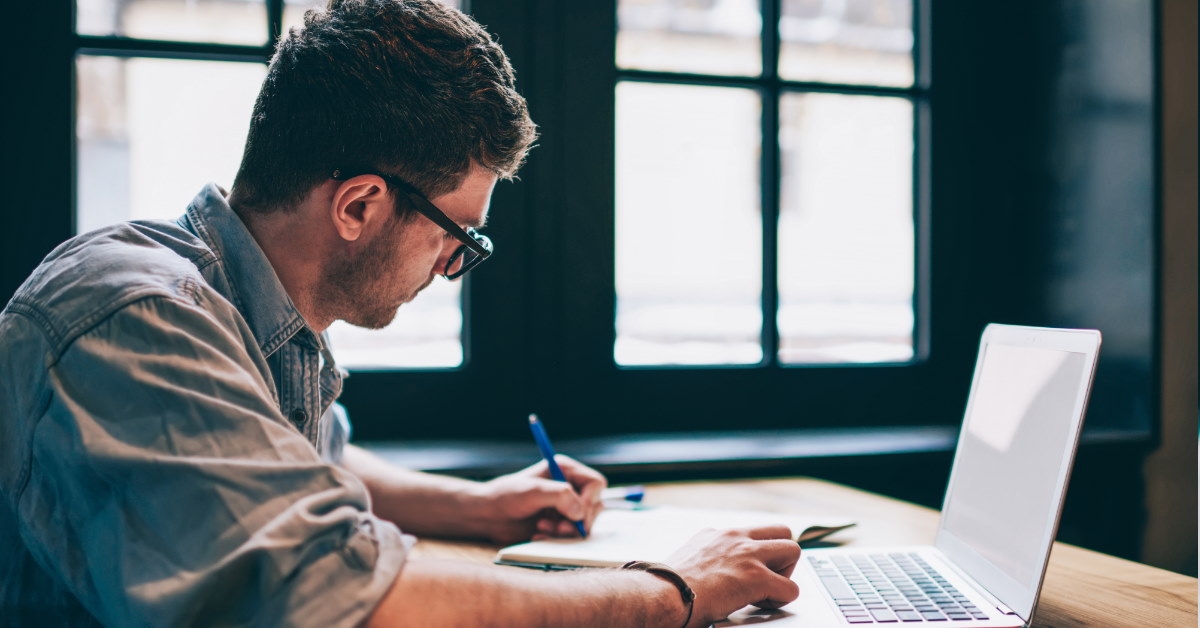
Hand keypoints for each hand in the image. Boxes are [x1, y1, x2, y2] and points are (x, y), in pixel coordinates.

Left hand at [470, 455, 606, 544]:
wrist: (487, 515)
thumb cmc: (506, 496)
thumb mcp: (533, 491)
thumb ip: (560, 496)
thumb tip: (581, 512)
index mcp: (565, 470)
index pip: (595, 483)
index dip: (590, 499)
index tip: (577, 513)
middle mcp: (569, 486)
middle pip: (594, 505)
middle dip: (578, 520)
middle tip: (560, 528)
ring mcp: (565, 506)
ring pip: (584, 522)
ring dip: (567, 530)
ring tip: (543, 529)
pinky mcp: (559, 523)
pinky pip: (572, 535)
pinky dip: (559, 538)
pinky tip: (539, 535)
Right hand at [666, 525, 801, 627]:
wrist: (661, 595)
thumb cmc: (666, 587)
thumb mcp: (687, 561)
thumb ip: (706, 560)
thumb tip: (707, 578)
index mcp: (716, 534)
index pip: (752, 533)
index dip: (757, 554)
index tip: (749, 571)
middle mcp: (734, 537)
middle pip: (781, 531)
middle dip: (781, 557)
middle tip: (767, 579)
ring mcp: (747, 554)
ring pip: (793, 550)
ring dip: (786, 574)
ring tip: (768, 592)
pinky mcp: (755, 577)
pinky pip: (790, 588)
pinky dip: (782, 599)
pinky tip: (762, 606)